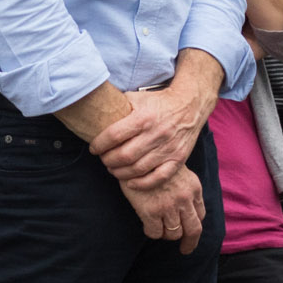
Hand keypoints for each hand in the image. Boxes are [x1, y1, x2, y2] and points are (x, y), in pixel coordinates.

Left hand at [87, 86, 206, 188]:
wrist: (189, 106)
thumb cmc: (157, 102)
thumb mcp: (136, 98)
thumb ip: (117, 107)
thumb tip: (93, 113)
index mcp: (143, 118)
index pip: (113, 136)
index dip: (99, 145)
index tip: (94, 148)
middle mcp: (156, 133)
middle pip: (124, 155)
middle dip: (108, 160)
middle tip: (104, 160)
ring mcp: (168, 148)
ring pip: (138, 169)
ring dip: (120, 173)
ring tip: (114, 169)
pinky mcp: (178, 159)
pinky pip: (159, 177)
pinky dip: (142, 183)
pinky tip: (131, 182)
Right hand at [124, 167, 207, 254]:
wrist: (135, 155)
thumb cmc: (153, 161)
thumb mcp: (176, 170)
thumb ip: (184, 187)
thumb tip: (185, 205)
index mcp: (194, 188)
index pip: (201, 214)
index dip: (195, 225)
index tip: (191, 232)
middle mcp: (184, 199)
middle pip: (194, 229)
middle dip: (190, 243)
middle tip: (185, 250)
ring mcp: (168, 206)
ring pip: (174, 233)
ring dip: (166, 234)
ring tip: (158, 229)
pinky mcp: (151, 211)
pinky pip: (155, 233)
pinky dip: (152, 233)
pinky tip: (147, 226)